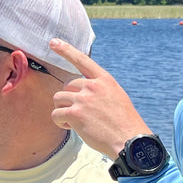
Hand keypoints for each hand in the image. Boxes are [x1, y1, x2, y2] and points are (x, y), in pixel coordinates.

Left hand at [48, 39, 150, 160]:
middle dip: (68, 100)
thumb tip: (81, 91)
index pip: (82, 60)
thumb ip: (99, 90)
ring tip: (77, 122)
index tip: (53, 42)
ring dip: (63, 111)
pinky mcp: (75, 114)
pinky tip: (73, 128)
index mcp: (104, 80)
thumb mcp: (116, 97)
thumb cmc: (124, 123)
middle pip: (66, 86)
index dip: (66, 50)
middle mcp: (92, 86)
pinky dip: (61, 123)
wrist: (129, 140)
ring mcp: (83, 99)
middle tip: (80, 114)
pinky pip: (56, 114)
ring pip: (58, 100)